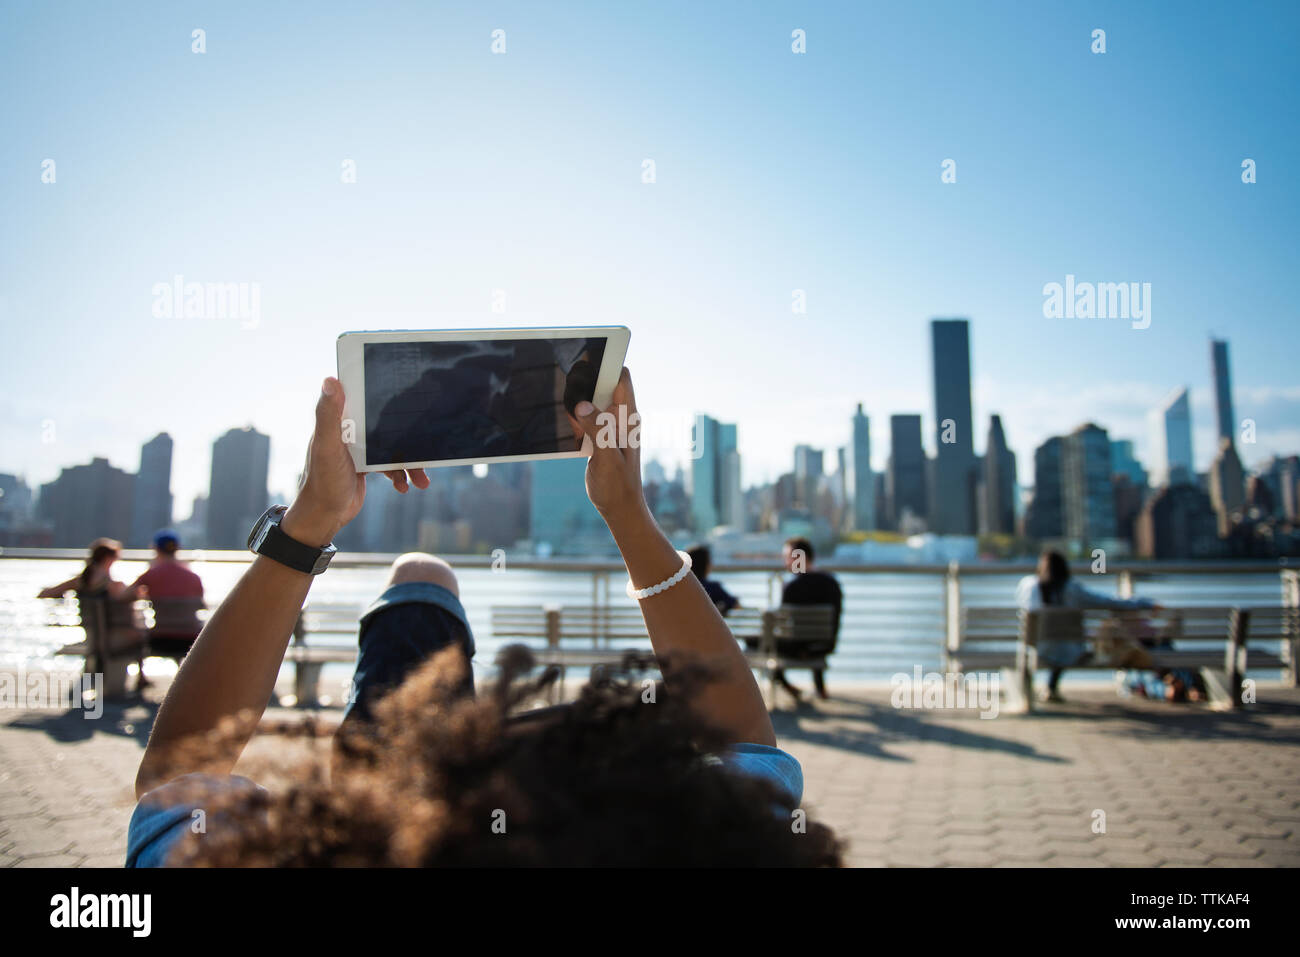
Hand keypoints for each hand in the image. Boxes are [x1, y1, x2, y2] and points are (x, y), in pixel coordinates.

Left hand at [284, 377, 428, 546]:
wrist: (323, 517)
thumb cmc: (322, 482)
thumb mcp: (328, 447)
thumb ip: (328, 416)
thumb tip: (330, 380)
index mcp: (338, 421)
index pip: (362, 398)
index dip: (381, 392)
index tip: (405, 387)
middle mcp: (348, 432)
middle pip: (384, 423)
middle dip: (406, 434)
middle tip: (425, 441)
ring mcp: (359, 449)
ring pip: (391, 446)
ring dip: (409, 462)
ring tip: (421, 478)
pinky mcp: (366, 466)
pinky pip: (390, 465)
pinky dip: (400, 474)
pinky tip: (405, 487)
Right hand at [566, 367, 647, 528]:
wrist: (618, 508)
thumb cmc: (617, 486)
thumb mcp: (606, 458)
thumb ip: (597, 431)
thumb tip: (581, 405)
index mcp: (628, 419)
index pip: (622, 378)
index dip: (608, 362)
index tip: (589, 354)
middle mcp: (621, 418)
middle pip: (605, 385)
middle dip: (588, 378)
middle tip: (566, 375)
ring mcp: (610, 427)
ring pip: (593, 401)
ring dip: (579, 398)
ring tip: (561, 395)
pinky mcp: (599, 437)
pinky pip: (586, 418)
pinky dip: (575, 416)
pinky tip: (563, 417)